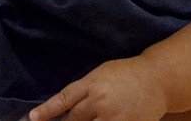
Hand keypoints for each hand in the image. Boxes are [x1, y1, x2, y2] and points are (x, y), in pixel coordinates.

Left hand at [29, 57, 166, 120]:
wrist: (157, 79)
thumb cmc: (127, 74)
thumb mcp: (102, 74)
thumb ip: (85, 90)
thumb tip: (65, 107)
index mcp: (92, 83)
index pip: (64, 99)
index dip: (47, 111)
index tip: (32, 119)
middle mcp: (100, 100)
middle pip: (74, 120)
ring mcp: (113, 116)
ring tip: (87, 120)